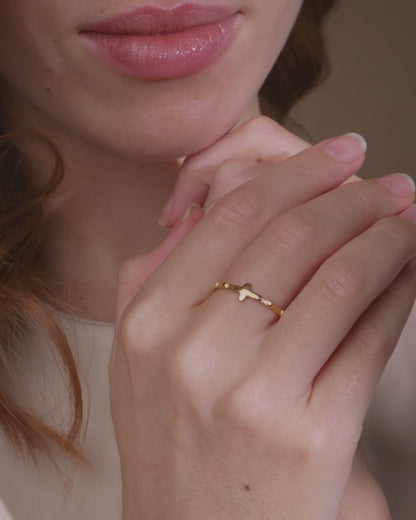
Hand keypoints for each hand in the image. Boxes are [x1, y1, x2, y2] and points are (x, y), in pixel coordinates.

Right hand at [110, 134, 415, 519]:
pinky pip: (370, 337)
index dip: (293, 174)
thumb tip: (212, 203)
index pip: (230, 217)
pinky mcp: (312, 434)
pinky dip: (400, 291)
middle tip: (385, 183)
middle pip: (289, 237)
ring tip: (408, 217)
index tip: (336, 155)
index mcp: (148, 323)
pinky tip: (410, 270)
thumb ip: (160, 274)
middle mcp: (193, 352)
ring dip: (386, 236)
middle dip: (351, 197)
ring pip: (338, 278)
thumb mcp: (140, 357)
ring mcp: (252, 394)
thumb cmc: (174, 443)